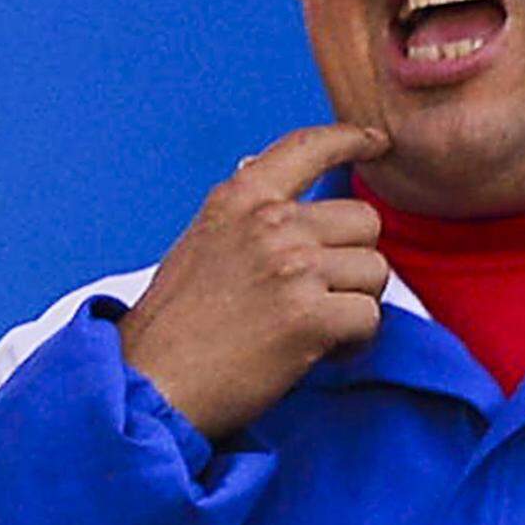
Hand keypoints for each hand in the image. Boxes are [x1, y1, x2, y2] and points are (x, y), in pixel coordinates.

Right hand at [116, 123, 389, 438]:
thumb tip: (277, 185)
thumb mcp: (202, 242)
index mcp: (240, 198)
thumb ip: (248, 216)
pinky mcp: (309, 315)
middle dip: (354, 260)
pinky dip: (354, 342)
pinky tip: (320, 352)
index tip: (375, 141)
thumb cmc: (173, 326)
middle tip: (321, 297)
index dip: (350, 139)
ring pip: (375, 271)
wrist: (149, 385)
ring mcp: (292, 266)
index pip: (307, 147)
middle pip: (364, 220)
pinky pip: (369, 317)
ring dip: (356, 303)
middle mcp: (270, 222)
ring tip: (315, 327)